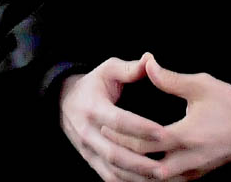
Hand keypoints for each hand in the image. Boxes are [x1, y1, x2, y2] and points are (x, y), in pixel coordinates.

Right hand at [60, 54, 165, 181]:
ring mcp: (88, 150)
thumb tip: (150, 59)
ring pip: (112, 171)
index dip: (140, 128)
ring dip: (136, 178)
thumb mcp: (108, 69)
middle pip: (115, 153)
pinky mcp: (90, 161)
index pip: (118, 121)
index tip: (163, 133)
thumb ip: (129, 68)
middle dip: (140, 163)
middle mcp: (88, 132)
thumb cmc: (94, 83)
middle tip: (165, 166)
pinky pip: (108, 177)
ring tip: (161, 179)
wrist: (64, 101)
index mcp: (93, 108)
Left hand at [101, 54, 230, 180]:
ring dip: (132, 172)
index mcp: (185, 136)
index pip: (144, 141)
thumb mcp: (200, 84)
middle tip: (102, 142)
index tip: (104, 122)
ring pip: (153, 181)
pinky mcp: (196, 176)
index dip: (122, 133)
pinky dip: (147, 178)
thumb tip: (147, 63)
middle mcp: (187, 160)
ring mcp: (191, 172)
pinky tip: (136, 168)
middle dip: (120, 156)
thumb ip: (170, 78)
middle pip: (143, 167)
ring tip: (112, 158)